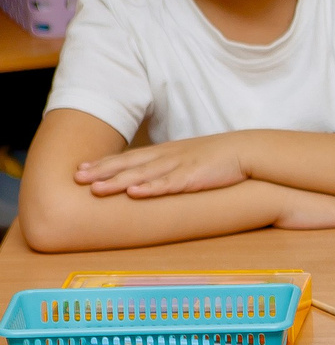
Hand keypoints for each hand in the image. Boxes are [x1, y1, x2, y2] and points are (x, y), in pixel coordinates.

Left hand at [76, 136, 250, 197]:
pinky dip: (150, 189)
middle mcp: (167, 157)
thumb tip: (153, 177)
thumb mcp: (190, 157)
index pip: (129, 157)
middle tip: (77, 177)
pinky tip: (134, 194)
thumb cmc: (220, 156)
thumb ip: (170, 165)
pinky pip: (168, 184)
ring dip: (118, 181)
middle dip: (102, 171)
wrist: (247, 150)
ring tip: (96, 189)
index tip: (82, 168)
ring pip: (143, 175)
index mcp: (166, 152)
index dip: (104, 163)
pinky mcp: (194, 177)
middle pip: (129, 164)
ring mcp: (179, 166)